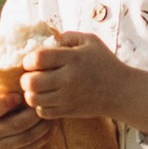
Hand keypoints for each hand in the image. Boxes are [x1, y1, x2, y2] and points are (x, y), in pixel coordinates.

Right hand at [0, 71, 51, 148]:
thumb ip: (1, 82)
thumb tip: (22, 64)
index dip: (7, 102)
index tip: (20, 95)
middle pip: (17, 124)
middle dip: (33, 112)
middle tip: (46, 101)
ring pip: (27, 137)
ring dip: (42, 124)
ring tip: (51, 112)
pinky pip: (31, 147)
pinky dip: (44, 136)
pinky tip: (50, 125)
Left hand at [21, 26, 147, 140]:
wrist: (121, 91)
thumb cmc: (105, 63)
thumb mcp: (91, 41)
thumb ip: (68, 36)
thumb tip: (48, 39)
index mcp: (73, 58)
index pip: (38, 58)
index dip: (29, 59)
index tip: (33, 61)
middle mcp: (68, 79)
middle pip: (31, 82)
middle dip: (26, 78)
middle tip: (31, 76)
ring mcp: (68, 97)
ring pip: (33, 99)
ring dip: (31, 93)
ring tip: (38, 88)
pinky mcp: (68, 111)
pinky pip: (43, 112)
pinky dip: (40, 106)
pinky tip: (47, 99)